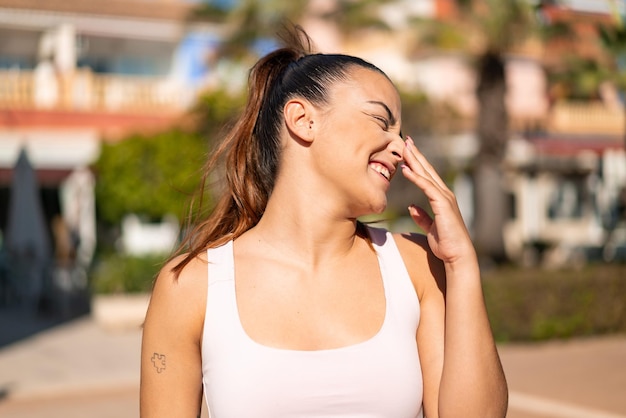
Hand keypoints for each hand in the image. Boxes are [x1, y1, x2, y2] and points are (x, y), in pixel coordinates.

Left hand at [400, 136, 475, 265]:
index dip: (416, 162)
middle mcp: (444, 194)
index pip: (426, 175)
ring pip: (426, 174)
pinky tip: (406, 169)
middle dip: (416, 154)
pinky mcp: (443, 204)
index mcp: (441, 198)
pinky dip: (416, 177)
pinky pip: (426, 187)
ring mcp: (445, 197)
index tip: (407, 150)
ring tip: (404, 147)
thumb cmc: (446, 243)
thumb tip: (411, 207)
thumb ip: (422, 216)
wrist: (457, 255)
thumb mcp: (430, 227)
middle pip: (427, 169)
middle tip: (406, 139)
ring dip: (415, 160)